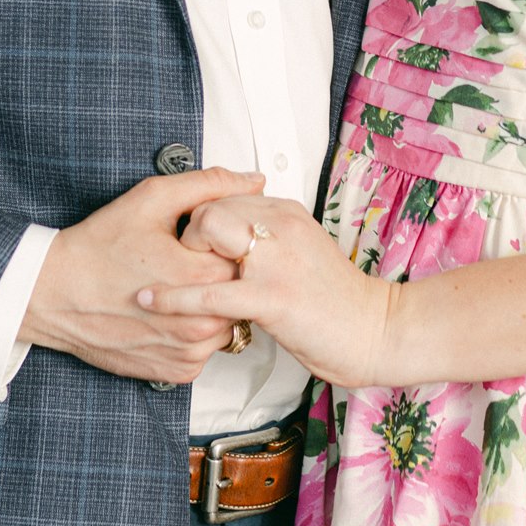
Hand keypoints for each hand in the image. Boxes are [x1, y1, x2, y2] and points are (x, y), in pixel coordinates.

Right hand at [19, 167, 264, 381]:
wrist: (55, 293)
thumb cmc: (99, 247)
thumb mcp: (153, 199)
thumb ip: (210, 185)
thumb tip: (254, 181)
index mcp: (202, 277)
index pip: (247, 257)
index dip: (227, 245)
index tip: (203, 242)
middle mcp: (200, 322)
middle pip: (240, 294)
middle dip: (220, 276)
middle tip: (185, 263)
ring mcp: (189, 351)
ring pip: (227, 324)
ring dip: (211, 308)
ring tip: (176, 288)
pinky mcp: (177, 371)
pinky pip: (206, 350)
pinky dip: (194, 333)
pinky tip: (168, 314)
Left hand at [152, 194, 396, 388]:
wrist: (375, 330)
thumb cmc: (338, 300)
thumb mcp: (303, 249)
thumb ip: (270, 237)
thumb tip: (232, 238)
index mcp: (287, 213)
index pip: (224, 195)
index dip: (198, 219)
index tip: (189, 245)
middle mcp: (281, 225)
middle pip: (210, 207)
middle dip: (187, 235)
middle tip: (184, 266)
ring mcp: (276, 259)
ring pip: (207, 233)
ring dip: (179, 259)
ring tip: (167, 279)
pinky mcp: (271, 297)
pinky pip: (210, 292)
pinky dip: (174, 298)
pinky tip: (151, 301)